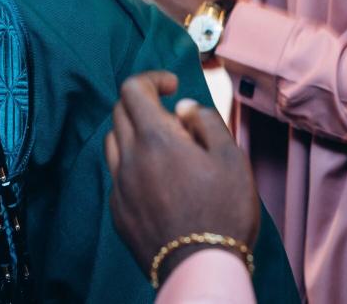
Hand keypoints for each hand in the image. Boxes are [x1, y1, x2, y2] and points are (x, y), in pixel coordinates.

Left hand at [105, 71, 259, 285]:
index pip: (133, 89)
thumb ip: (206, 121)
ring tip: (165, 149)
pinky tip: (158, 181)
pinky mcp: (118, 211)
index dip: (152, 78)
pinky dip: (132, 165)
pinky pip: (117, 175)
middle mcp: (128, 158)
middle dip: (143, 104)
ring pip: (114, 142)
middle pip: (119, 111)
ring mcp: (119, 186)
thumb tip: (183, 108)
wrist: (201, 268)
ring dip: (134, 133)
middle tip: (175, 121)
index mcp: (154, 138)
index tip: (172, 86)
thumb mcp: (232, 158)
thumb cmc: (224, 211)